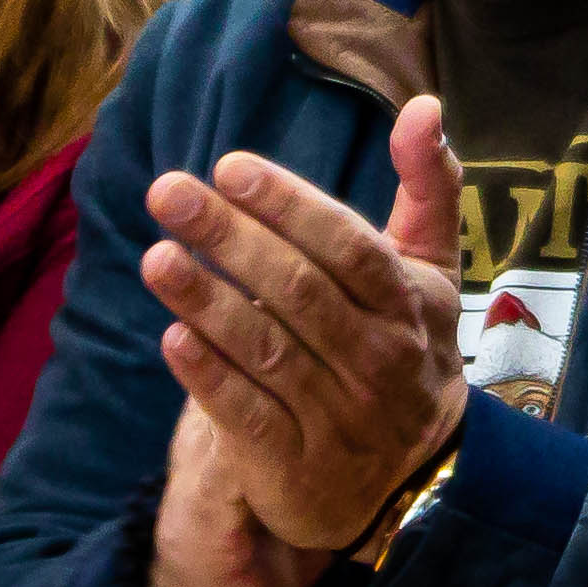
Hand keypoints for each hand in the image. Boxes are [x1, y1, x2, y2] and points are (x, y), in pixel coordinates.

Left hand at [139, 107, 469, 586]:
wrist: (419, 481)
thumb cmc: (410, 347)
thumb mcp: (432, 270)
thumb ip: (428, 186)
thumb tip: (423, 105)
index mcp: (407, 304)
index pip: (349, 247)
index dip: (289, 206)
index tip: (229, 166)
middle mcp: (375, 358)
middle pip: (299, 292)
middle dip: (230, 238)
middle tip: (166, 192)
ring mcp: (335, 415)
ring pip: (267, 351)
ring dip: (207, 302)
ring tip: (155, 259)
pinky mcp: (294, 465)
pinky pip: (247, 415)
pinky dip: (210, 377)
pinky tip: (172, 338)